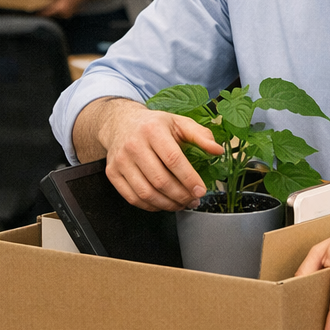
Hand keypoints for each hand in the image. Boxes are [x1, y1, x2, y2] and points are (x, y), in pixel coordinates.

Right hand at [92, 99, 222, 210]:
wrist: (120, 122)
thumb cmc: (154, 125)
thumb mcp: (178, 122)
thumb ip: (201, 135)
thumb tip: (217, 150)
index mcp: (152, 130)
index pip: (173, 159)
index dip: (189, 179)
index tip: (201, 190)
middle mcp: (133, 145)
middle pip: (160, 180)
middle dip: (181, 196)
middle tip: (193, 200)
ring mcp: (120, 160)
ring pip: (146, 193)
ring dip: (168, 204)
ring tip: (181, 204)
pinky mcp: (112, 173)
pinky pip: (132, 198)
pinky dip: (151, 206)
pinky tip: (163, 203)